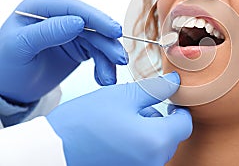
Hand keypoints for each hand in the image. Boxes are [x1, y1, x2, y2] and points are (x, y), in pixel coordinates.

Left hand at [0, 0, 127, 102]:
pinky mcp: (78, 48)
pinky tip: (102, 79)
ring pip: (98, 41)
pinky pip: (98, 55)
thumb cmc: (5, 65)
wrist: (8, 90)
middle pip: (92, 26)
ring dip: (107, 59)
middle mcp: (58, 17)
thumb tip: (79, 22)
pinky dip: (103, 67)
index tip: (114, 32)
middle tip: (119, 59)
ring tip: (109, 79)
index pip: (74, 8)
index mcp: (40, 8)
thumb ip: (49, 32)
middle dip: (107, 44)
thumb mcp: (21, 47)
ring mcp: (70, 32)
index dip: (97, 19)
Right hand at [47, 72, 191, 165]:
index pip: (184, 124)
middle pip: (170, 137)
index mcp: (156, 141)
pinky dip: (136, 145)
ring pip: (156, 146)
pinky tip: (116, 136)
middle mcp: (153, 162)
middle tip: (136, 107)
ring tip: (121, 121)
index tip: (168, 99)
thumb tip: (175, 83)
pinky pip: (142, 157)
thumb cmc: (85, 122)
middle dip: (159, 120)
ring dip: (147, 132)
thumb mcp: (123, 96)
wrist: (51, 151)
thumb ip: (156, 89)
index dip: (179, 108)